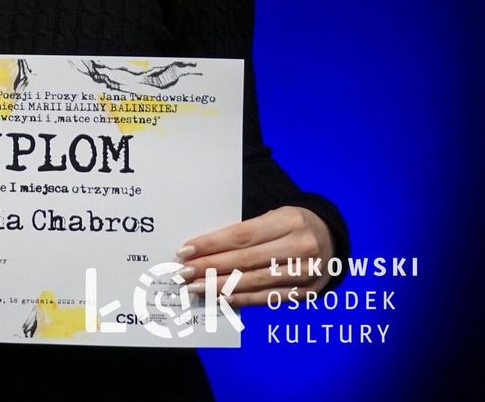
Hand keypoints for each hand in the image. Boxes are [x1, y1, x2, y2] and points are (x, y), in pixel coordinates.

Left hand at [178, 205, 334, 306]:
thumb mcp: (273, 216)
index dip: (211, 244)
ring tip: (195, 287)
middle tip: (183, 273)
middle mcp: (301, 247)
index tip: (186, 250)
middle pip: (245, 260)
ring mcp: (306, 272)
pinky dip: (242, 299)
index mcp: (289, 221)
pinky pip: (268, 298)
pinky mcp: (307, 292)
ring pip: (254, 281)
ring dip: (220, 286)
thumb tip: (204, 250)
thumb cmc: (291, 224)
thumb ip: (245, 231)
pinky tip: (221, 298)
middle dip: (209, 267)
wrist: (332, 239)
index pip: (241, 235)